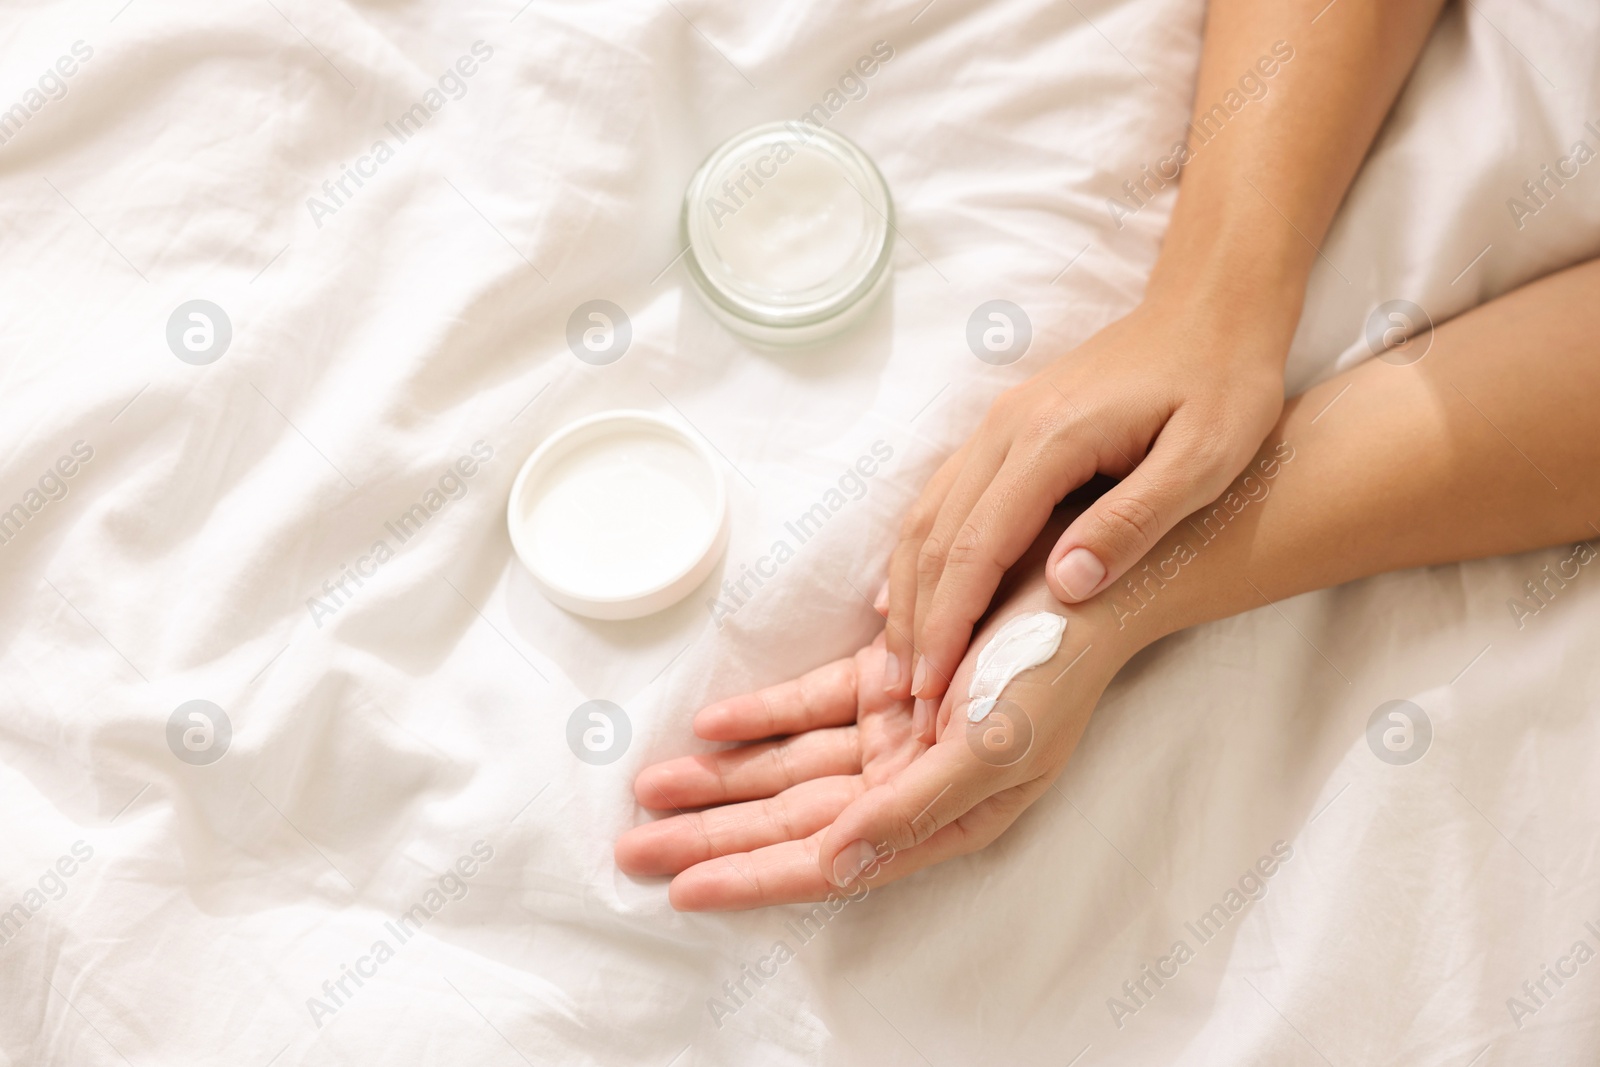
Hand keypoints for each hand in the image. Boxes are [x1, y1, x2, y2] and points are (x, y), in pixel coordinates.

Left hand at [616, 514, 1139, 909]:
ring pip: (789, 764)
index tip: (684, 890)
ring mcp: (896, 729)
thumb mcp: (992, 749)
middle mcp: (909, 783)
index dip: (754, 876)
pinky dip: (762, 714)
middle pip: (791, 819)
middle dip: (712, 836)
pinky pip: (810, 703)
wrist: (1090, 585)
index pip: (827, 862)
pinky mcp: (889, 675)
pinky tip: (711, 725)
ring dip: (720, 776)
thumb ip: (910, 811)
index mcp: (938, 817)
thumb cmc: (1055, 672)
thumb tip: (833, 862)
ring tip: (651, 789)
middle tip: (635, 849)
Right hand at [885, 291, 1286, 707]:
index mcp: (1050, 442)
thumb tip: (1068, 585)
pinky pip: (943, 497)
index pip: (977, 548)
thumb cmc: (1223, 383)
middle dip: (917, 622)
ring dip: (908, 592)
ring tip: (901, 663)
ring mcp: (998, 424)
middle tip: (907, 698)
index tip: (935, 689)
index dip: (950, 624)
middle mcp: (1006, 430)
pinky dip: (920, 553)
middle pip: (937, 538)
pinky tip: (908, 593)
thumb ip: (1135, 521)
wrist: (1210, 305)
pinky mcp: (1006, 427)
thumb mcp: (1206, 459)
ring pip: (928, 517)